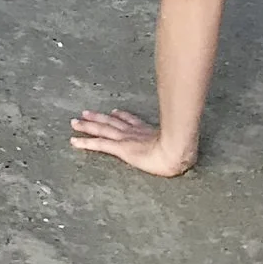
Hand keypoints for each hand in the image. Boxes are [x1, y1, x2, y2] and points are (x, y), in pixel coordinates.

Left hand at [68, 108, 193, 176]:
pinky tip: (74, 141)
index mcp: (147, 132)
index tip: (115, 111)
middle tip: (85, 112)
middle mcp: (134, 132)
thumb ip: (180, 144)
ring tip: (74, 122)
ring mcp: (126, 139)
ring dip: (87, 126)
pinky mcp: (120, 148)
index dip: (122, 116)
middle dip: (98, 117)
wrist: (177, 151)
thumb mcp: (181, 146)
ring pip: (101, 130)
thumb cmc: (182, 151)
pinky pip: (99, 145)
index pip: (132, 122)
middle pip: (112, 122)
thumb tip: (188, 150)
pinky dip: (85, 142)